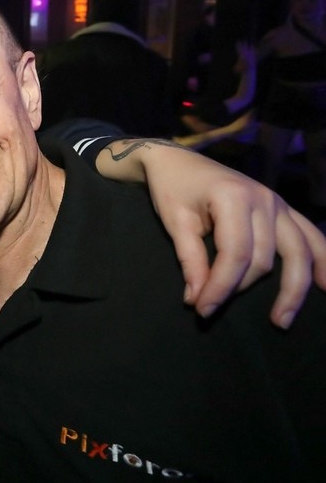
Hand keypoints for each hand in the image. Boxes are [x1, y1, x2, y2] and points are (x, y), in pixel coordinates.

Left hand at [95, 139, 325, 327]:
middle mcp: (265, 199)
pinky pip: (311, 236)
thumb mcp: (174, 221)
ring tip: (281, 321)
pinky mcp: (284, 209)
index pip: (235, 254)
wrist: (178, 161)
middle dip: (240, 289)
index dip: (220, 286)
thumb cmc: (173, 188)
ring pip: (297, 252)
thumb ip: (189, 259)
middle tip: (214, 312)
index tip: (201, 309)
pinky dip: (323, 260)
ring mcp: (279, 203)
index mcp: (234, 197)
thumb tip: (197, 298)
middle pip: (264, 259)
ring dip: (293, 289)